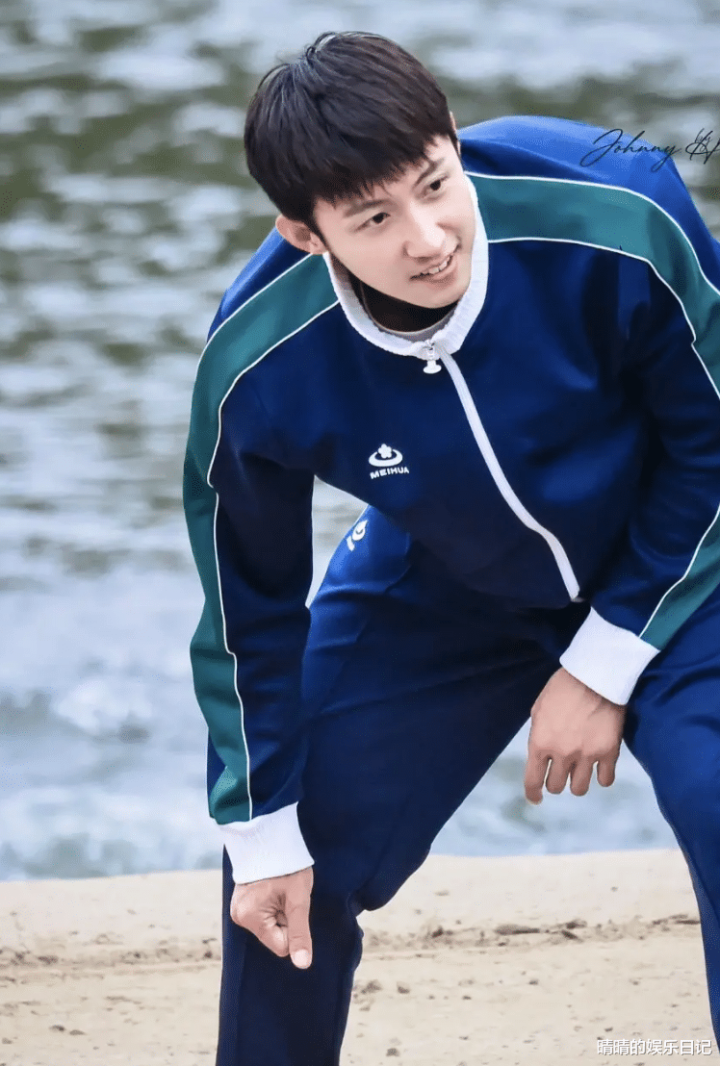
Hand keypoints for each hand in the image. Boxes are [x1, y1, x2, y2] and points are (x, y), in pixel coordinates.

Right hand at [230, 866, 313, 968]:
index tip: (292, 904)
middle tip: (286, 894)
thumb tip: (303, 964)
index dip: (293, 928)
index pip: (281, 946)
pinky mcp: (240, 902)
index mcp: (250, 917)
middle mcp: (238, 916)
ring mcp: (237, 908)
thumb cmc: (287, 866)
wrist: (270, 837)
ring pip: (269, 925)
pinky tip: (272, 888)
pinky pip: (262, 915)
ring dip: (279, 911)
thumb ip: (300, 933)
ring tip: (279, 889)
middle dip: (284, 919)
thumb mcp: (299, 900)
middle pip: (273, 936)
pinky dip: (271, 905)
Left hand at [524, 667, 625, 803]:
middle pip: (556, 787)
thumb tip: (542, 750)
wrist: (596, 676)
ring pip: (579, 789)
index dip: (533, 793)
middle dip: (556, 781)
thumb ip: (539, 733)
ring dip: (577, 781)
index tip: (536, 799)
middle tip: (560, 772)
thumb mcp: (539, 708)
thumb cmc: (563, 687)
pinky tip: (600, 767)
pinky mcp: (609, 753)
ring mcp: (587, 756)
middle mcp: (562, 754)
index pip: (533, 780)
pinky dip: (601, 777)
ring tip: (579, 770)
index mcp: (540, 742)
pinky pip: (605, 780)